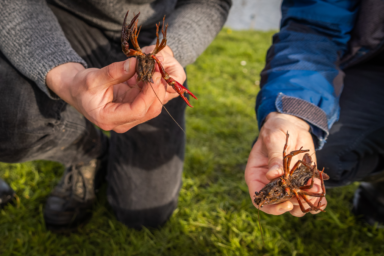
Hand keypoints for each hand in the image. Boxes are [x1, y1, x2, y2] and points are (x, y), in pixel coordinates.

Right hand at [46, 46, 184, 132]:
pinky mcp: (133, 111)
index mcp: (108, 119)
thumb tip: (135, 63)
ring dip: (156, 88)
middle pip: (149, 111)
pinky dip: (151, 87)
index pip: (137, 110)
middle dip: (157, 90)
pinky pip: (148, 100)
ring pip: (152, 106)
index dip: (149, 93)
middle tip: (159, 69)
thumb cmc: (80, 86)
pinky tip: (149, 74)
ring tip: (154, 69)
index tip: (154, 74)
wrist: (75, 91)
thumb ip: (115, 72)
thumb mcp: (93, 77)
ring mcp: (128, 118)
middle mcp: (121, 123)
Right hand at [244, 112, 326, 216]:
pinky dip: (316, 199)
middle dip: (293, 205)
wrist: (291, 125)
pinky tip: (322, 196)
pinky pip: (307, 196)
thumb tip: (272, 175)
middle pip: (278, 205)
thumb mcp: (273, 140)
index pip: (260, 199)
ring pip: (294, 204)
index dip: (272, 207)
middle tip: (306, 198)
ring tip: (315, 192)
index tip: (287, 205)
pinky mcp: (301, 181)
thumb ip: (274, 157)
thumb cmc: (276, 129)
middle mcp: (270, 184)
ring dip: (306, 202)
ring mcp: (286, 184)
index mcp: (256, 176)